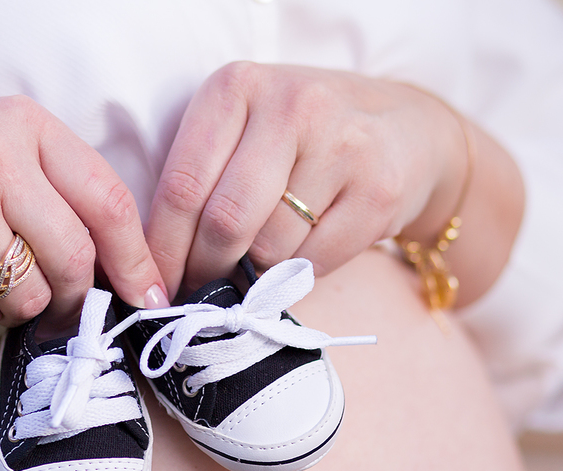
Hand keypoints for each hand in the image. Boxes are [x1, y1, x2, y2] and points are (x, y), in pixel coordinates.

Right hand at [0, 96, 167, 331]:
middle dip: (71, 294)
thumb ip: (43, 186)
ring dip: (14, 306)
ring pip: (30, 296)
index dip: (136, 256)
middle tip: (50, 301)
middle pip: (76, 257)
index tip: (149, 293)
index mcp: (15, 123)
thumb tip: (114, 263)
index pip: (107, 198)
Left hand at [144, 63, 470, 299]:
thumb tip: (160, 270)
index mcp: (237, 86)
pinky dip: (295, 278)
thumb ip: (202, 181)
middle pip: (223, 221)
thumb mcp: (243, 132)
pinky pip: (314, 262)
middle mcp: (291, 105)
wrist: (407, 132)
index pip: (181, 185)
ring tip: (252, 271)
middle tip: (199, 292)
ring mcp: (342, 144)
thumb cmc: (303, 141)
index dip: (162, 250)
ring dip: (252, 276)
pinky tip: (297, 262)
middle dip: (204, 271)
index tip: (154, 285)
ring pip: (268, 248)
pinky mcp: (379, 189)